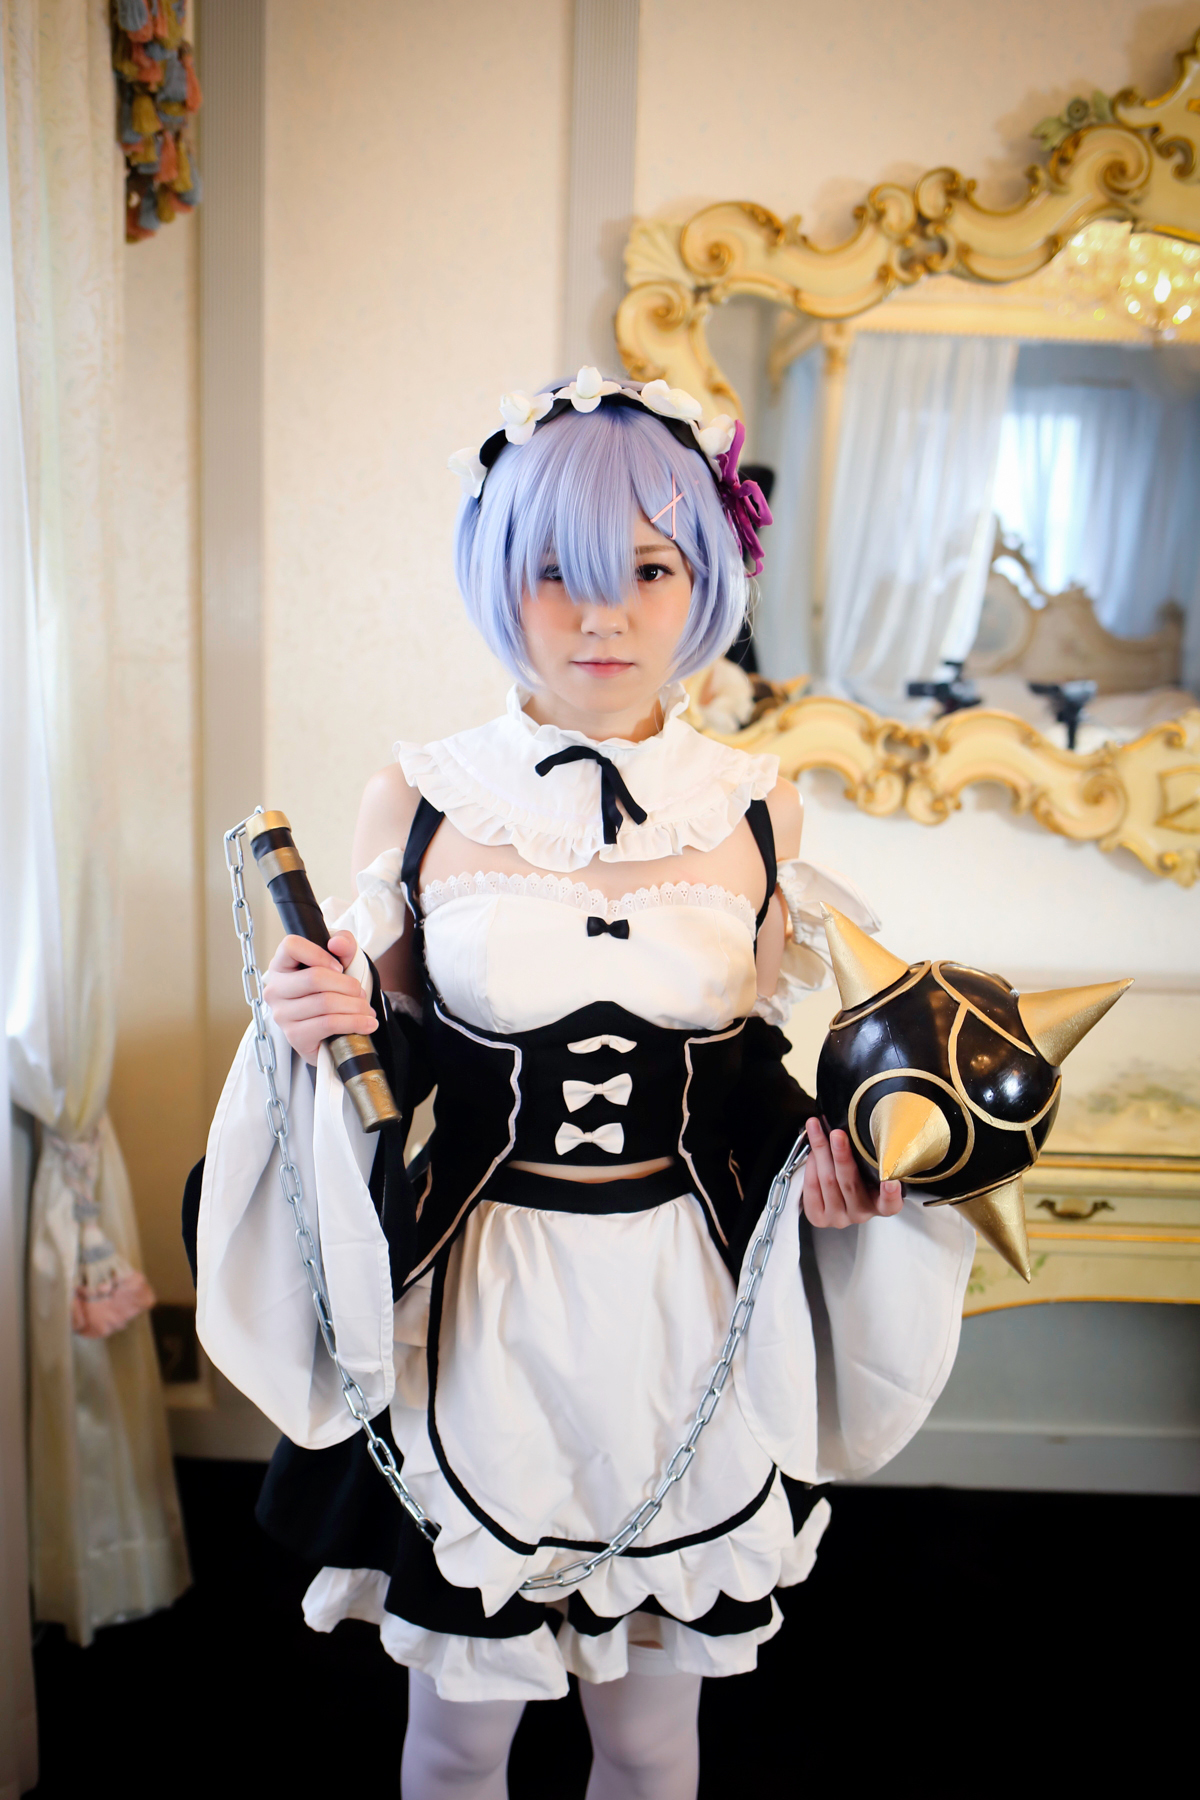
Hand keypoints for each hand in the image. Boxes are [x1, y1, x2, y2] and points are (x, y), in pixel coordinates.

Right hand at [262, 931, 375, 1064]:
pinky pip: (328, 1024)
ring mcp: (282, 1014)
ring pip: (325, 1003)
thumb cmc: (331, 992)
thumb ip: (344, 945)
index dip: (320, 954)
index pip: (291, 946)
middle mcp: (275, 989)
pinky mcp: (294, 1036)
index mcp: (280, 966)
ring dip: (355, 1006)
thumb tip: (337, 943)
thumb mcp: (341, 962)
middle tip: (360, 993)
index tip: (339, 967)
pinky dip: (354, 1023)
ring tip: (365, 1009)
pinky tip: (367, 1024)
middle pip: (314, 978)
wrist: (330, 1032)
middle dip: (348, 985)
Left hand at [802, 1116, 903, 1227]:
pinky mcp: (819, 1218)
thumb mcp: (868, 1167)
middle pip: (850, 1184)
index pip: (890, 1204)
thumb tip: (854, 1126)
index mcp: (881, 1204)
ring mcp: (840, 1217)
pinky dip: (810, 1166)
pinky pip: (812, 1188)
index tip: (890, 1181)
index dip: (890, 1194)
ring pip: (828, 1182)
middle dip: (841, 1155)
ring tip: (816, 1131)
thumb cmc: (856, 1176)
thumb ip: (866, 1156)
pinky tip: (812, 1152)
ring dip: (820, 1152)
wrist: (836, 1193)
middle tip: (837, 1134)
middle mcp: (862, 1213)